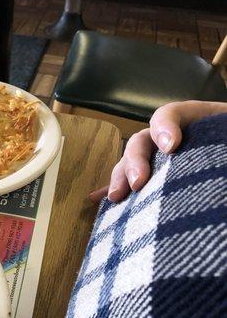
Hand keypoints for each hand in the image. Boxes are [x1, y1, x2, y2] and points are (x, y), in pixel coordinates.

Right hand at [89, 100, 226, 203]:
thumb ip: (224, 142)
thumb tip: (197, 149)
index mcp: (196, 123)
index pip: (169, 114)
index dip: (164, 126)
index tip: (171, 148)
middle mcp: (171, 141)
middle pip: (142, 141)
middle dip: (135, 161)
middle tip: (138, 184)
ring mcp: (160, 163)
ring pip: (130, 164)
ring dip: (119, 178)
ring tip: (116, 197)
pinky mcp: (155, 183)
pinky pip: (131, 184)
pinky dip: (115, 191)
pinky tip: (103, 202)